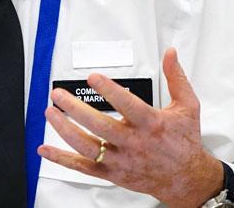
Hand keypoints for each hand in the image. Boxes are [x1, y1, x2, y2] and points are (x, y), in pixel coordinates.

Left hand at [37, 48, 222, 207]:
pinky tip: (46, 148)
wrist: (186, 179)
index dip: (109, 90)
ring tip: (50, 112)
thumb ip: (176, 78)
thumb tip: (170, 54)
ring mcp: (121, 160)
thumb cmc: (184, 142)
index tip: (93, 77)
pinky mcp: (112, 174)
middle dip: (75, 109)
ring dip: (65, 129)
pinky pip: (83, 167)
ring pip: (87, 146)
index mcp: (151, 124)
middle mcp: (134, 143)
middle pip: (100, 126)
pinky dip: (62, 159)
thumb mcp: (187, 106)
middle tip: (58, 94)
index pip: (127, 105)